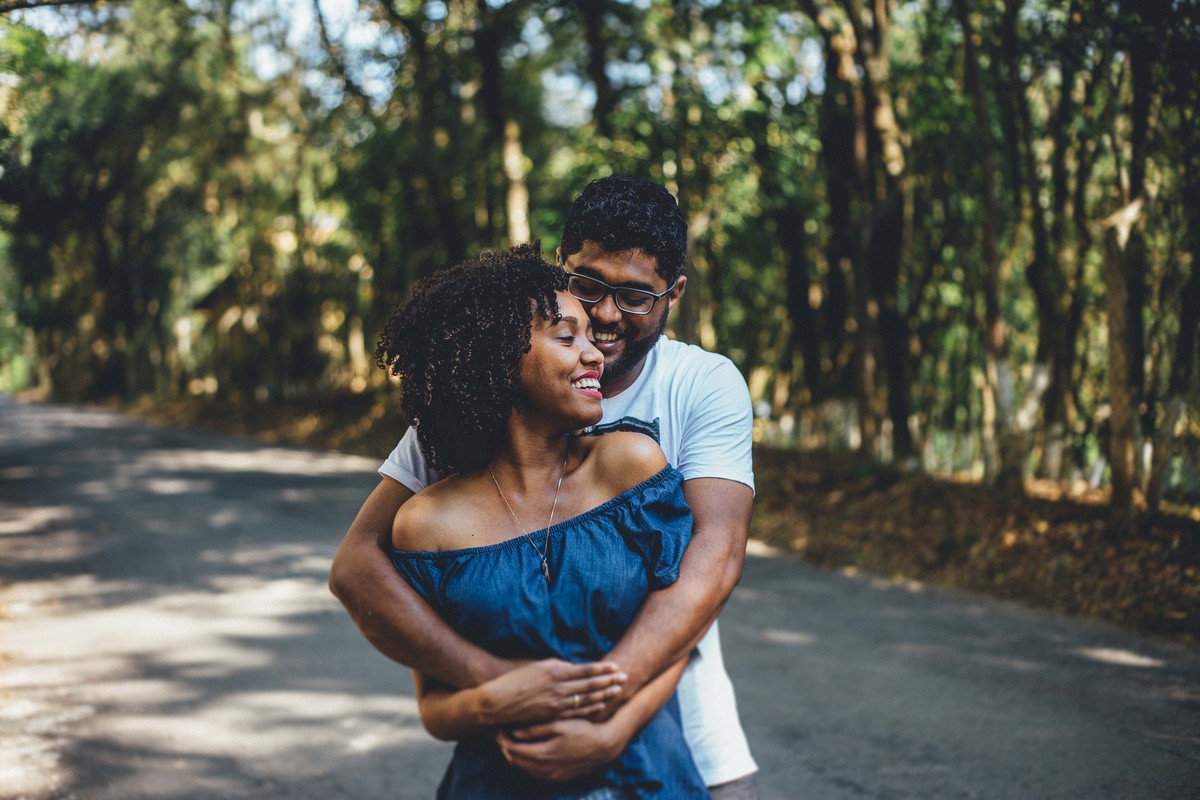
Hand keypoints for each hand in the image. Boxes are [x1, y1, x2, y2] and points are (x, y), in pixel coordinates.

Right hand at [476, 659, 625, 726]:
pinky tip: (601, 705)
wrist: (498, 701)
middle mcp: (558, 688)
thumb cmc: (516, 679)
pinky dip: (590, 707)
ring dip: (604, 694)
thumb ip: (558, 665)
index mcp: (555, 672)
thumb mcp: (538, 665)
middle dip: (609, 681)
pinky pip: (576, 712)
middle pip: (590, 685)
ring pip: (586, 699)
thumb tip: (575, 667)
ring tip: (618, 691)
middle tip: (625, 678)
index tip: (616, 667)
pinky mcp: (553, 715)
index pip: (586, 670)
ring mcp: (556, 703)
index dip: (603, 669)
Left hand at [496, 718, 619, 781]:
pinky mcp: (559, 776)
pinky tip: (531, 753)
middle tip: (503, 737)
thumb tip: (515, 732)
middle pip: (517, 762)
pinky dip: (529, 763)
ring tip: (514, 743)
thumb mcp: (559, 725)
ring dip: (518, 757)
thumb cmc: (582, 730)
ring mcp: (552, 774)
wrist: (603, 746)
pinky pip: (537, 773)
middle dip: (507, 749)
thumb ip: (536, 729)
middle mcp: (545, 768)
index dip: (504, 740)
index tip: (500, 731)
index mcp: (542, 753)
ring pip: (526, 769)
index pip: (514, 750)